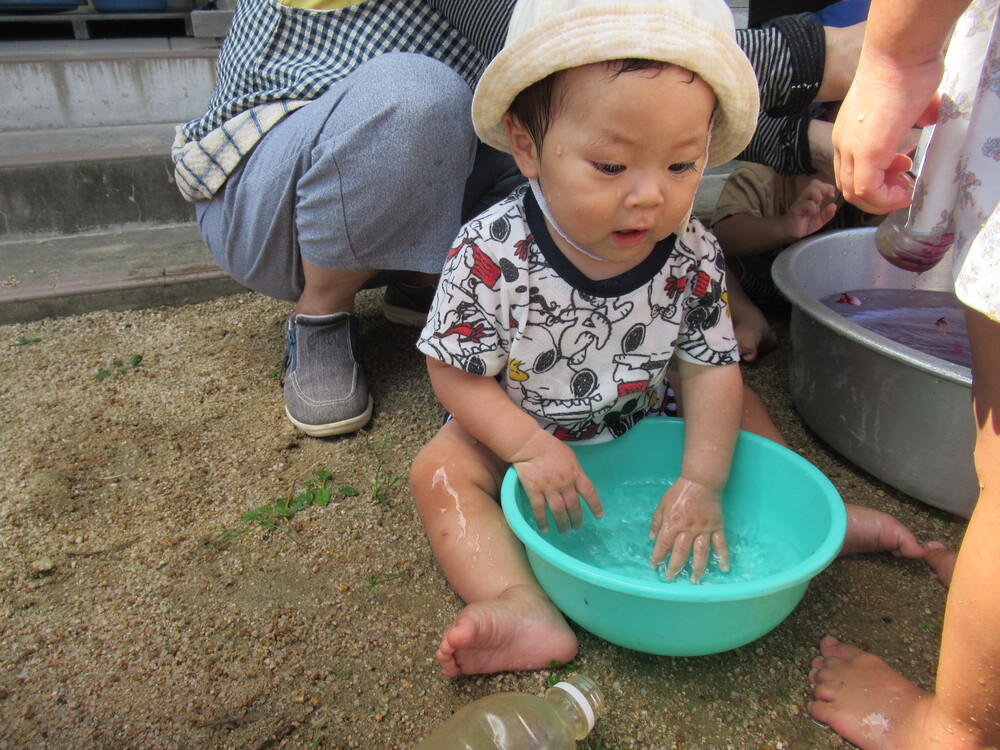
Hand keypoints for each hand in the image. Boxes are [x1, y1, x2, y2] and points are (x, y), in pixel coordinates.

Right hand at [510, 430, 602, 532]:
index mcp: (576, 473)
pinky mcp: (534, 491)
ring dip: (562, 523)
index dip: (595, 506)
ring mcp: (550, 488)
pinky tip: (544, 529)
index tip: (599, 516)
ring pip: (558, 511)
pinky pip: (539, 510)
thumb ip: (575, 471)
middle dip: (576, 519)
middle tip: (576, 527)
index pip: (589, 492)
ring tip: (563, 531)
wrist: (530, 444)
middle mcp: (565, 483)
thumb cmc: (550, 447)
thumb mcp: (570, 456)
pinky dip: (542, 521)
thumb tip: (577, 482)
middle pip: (574, 506)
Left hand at [649, 477, 727, 582]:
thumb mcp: (662, 504)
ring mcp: (704, 529)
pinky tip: (723, 568)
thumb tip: (652, 539)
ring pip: (701, 552)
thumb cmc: (679, 493)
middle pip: (681, 552)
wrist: (700, 483)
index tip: (654, 566)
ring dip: (698, 568)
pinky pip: (720, 544)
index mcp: (673, 523)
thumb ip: (657, 522)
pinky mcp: (716, 527)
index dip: (658, 557)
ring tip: (694, 580)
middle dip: (675, 567)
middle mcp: (688, 529)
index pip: (664, 544)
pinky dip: (723, 556)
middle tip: (671, 579)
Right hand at [784, 179, 838, 238]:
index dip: (828, 187)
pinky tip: (811, 214)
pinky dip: (812, 208)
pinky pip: (806, 204)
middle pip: (815, 183)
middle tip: (825, 198)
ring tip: (817, 205)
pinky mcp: (797, 209)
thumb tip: (834, 206)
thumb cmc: (804, 224)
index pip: (819, 184)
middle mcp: (806, 198)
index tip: (831, 195)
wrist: (791, 233)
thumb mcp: (820, 220)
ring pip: (810, 189)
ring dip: (818, 196)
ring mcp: (801, 203)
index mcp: (812, 199)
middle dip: (823, 188)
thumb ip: (827, 214)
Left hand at [833, 52, 941, 213]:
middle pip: (849, 184)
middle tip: (902, 183)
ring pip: (854, 193)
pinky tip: (904, 190)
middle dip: (878, 192)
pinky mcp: (867, 152)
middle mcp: (843, 142)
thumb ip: (914, 113)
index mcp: (847, 131)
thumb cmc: (905, 68)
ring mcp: (852, 148)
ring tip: (905, 188)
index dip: (875, 177)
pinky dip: (885, 199)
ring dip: (882, 199)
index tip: (901, 167)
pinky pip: (867, 191)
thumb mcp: (906, 99)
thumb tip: (930, 116)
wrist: (899, 53)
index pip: (850, 168)